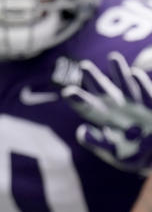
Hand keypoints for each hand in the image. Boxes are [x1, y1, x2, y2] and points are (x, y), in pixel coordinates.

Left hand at [60, 51, 151, 173]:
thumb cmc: (129, 153)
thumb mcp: (113, 153)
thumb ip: (97, 143)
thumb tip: (82, 131)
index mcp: (100, 115)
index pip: (85, 105)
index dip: (77, 98)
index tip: (68, 92)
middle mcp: (114, 104)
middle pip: (101, 88)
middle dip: (93, 77)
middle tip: (85, 67)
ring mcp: (134, 102)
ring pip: (125, 84)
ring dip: (119, 71)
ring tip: (113, 57)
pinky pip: (147, 92)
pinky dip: (142, 84)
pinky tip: (135, 73)